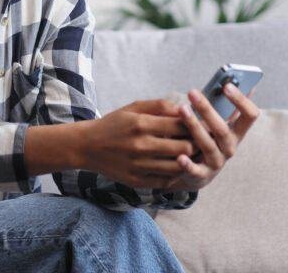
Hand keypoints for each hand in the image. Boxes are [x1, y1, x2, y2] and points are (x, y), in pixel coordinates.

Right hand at [80, 99, 196, 188]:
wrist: (87, 146)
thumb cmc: (115, 123)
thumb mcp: (135, 107)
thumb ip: (161, 106)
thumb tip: (186, 110)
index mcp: (141, 124)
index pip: (181, 125)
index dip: (195, 126)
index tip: (200, 126)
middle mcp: (141, 146)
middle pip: (184, 148)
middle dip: (195, 144)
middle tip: (200, 142)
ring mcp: (139, 166)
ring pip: (178, 167)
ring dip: (188, 161)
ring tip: (191, 155)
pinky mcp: (136, 181)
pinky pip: (165, 180)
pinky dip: (174, 174)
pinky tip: (175, 166)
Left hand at [161, 83, 259, 192]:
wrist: (197, 175)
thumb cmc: (208, 142)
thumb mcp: (220, 125)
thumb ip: (230, 107)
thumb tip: (245, 83)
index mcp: (237, 133)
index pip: (250, 116)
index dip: (241, 101)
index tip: (227, 86)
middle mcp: (230, 148)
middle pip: (223, 129)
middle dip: (208, 110)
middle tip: (193, 92)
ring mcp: (216, 163)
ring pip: (207, 145)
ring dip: (194, 126)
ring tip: (182, 110)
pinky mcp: (201, 176)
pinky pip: (195, 170)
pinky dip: (188, 164)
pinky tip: (180, 156)